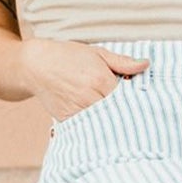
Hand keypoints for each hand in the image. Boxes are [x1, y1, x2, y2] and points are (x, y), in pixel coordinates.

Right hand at [24, 38, 149, 120]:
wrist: (36, 65)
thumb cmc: (69, 56)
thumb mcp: (97, 53)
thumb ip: (123, 62)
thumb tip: (145, 65)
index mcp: (100, 79)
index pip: (128, 98)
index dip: (136, 101)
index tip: (144, 104)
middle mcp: (88, 97)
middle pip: (117, 113)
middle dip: (127, 115)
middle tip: (139, 119)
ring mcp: (76, 111)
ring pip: (104, 124)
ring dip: (113, 123)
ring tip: (124, 124)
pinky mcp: (67, 121)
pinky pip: (88, 128)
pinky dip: (97, 128)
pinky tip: (105, 126)